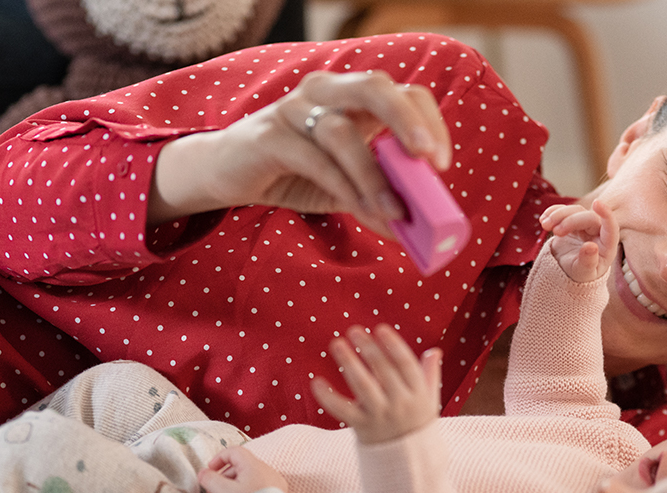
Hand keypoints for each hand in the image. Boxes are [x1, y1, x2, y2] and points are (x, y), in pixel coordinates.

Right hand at [149, 69, 452, 235]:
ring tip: (395, 212)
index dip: (427, 122)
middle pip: (376, 88)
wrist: (226, 175)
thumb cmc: (294, 173)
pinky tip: (361, 209)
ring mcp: (294, 110)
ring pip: (343, 133)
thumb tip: (420, 229)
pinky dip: (344, 187)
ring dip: (374, 176)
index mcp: (353, 98)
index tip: (441, 164)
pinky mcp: (268, 136)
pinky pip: (314, 159)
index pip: (402, 92)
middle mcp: (327, 92)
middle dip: (408, 121)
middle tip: (428, 160)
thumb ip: (379, 196)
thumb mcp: (346, 186)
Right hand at [198, 446, 288, 492]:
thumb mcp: (224, 492)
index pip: (234, 451)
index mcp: (254, 465)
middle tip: (216, 489)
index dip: (219, 458)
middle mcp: (267, 470)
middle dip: (225, 475)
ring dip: (236, 485)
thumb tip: (203, 473)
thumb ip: (210, 479)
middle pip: (242, 465)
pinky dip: (247, 492)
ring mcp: (275, 482)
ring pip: (250, 477)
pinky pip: (260, 487)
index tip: (210, 470)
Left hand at [311, 324, 441, 444]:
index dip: (393, 345)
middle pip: (383, 371)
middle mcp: (400, 404)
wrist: (408, 462)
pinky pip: (342, 410)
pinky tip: (316, 381)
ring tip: (337, 344)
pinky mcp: (362, 427)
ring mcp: (380, 416)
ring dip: (349, 362)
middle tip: (353, 330)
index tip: (380, 329)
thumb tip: (434, 351)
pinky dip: (327, 397)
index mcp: (419, 393)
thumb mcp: (430, 400)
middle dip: (368, 348)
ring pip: (363, 386)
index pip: (406, 364)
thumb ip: (430, 375)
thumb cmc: (417, 423)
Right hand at [539, 199, 618, 282]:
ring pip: (575, 210)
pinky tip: (543, 220)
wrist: (567, 272)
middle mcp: (598, 231)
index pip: (611, 226)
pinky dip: (552, 212)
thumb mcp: (584, 273)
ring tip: (544, 225)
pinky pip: (563, 210)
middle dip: (570, 220)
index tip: (596, 203)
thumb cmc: (581, 274)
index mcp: (607, 245)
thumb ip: (588, 261)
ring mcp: (584, 225)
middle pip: (587, 217)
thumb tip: (591, 246)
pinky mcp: (571, 221)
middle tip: (555, 231)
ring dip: (558, 215)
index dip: (606, 214)